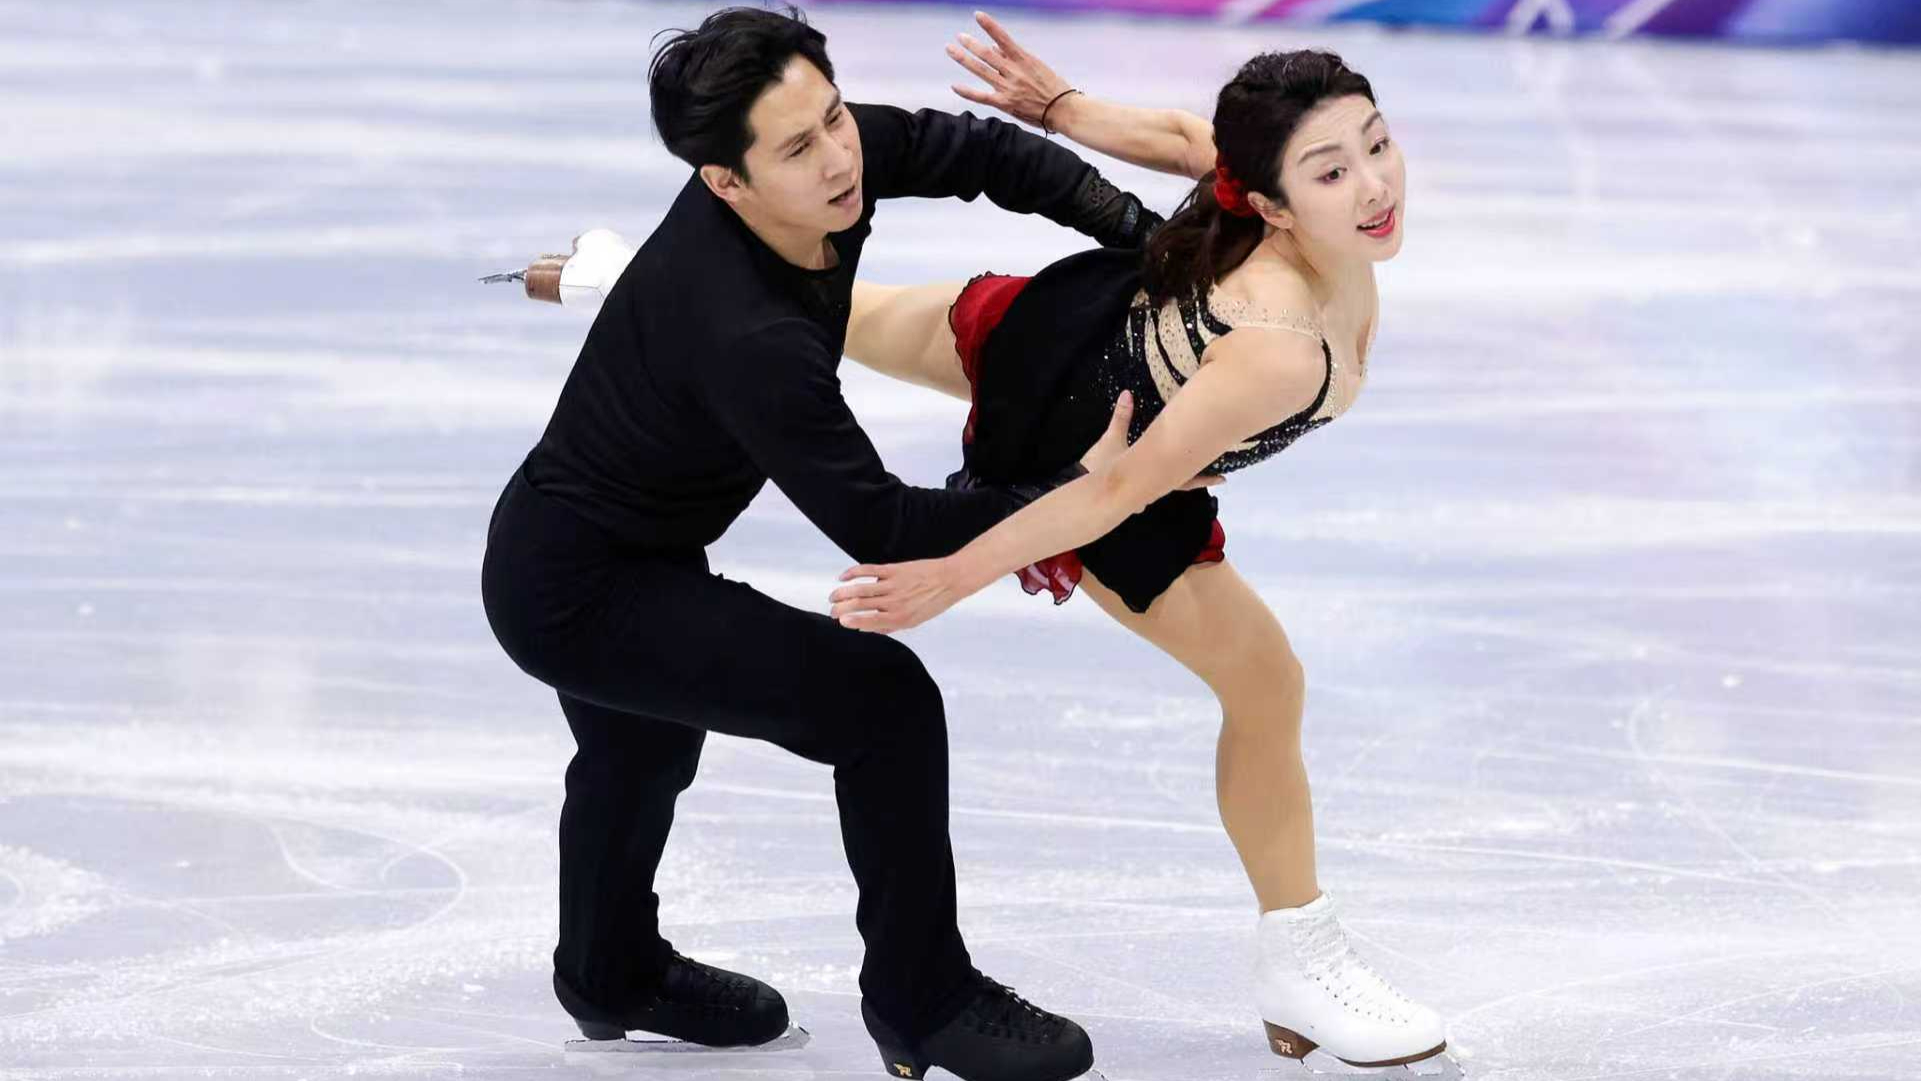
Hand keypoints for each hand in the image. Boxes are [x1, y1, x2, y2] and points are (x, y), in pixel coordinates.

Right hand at [830, 559, 967, 633]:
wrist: (950, 580)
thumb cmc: (932, 603)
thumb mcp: (913, 621)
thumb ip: (888, 626)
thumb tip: (864, 629)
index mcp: (900, 618)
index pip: (870, 621)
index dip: (852, 622)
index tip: (840, 622)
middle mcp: (895, 602)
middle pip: (860, 605)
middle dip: (841, 609)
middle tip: (831, 612)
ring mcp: (893, 585)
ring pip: (860, 589)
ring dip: (842, 593)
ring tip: (832, 597)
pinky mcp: (894, 570)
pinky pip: (869, 570)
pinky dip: (853, 573)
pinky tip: (843, 577)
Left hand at [945, 11, 1071, 128]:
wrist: (1062, 110)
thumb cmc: (1052, 87)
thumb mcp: (1036, 66)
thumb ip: (1014, 58)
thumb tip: (994, 47)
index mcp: (1024, 59)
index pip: (1003, 38)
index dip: (989, 25)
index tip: (977, 15)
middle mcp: (1014, 72)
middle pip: (987, 54)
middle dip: (971, 44)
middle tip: (959, 36)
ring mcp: (1008, 88)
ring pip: (981, 70)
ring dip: (964, 59)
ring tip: (951, 49)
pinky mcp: (1005, 104)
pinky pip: (981, 97)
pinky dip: (967, 91)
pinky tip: (955, 85)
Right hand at [1079, 391, 1222, 490]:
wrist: (1082, 488)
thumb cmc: (1100, 467)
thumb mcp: (1111, 439)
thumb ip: (1121, 417)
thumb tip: (1126, 394)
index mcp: (1155, 477)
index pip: (1187, 479)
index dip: (1206, 478)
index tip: (1224, 479)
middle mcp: (1152, 489)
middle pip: (1181, 485)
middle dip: (1198, 479)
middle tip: (1219, 476)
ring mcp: (1141, 495)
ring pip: (1165, 488)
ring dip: (1177, 479)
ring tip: (1191, 469)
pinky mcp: (1130, 496)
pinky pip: (1149, 491)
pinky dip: (1157, 484)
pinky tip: (1158, 478)